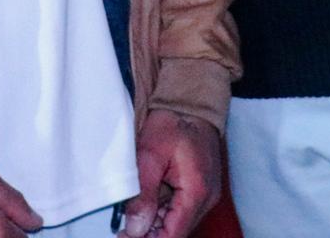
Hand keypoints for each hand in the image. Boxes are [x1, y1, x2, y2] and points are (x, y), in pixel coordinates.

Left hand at [124, 110, 222, 237]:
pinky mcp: (201, 190)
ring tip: (133, 208)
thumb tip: (135, 229)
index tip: (124, 236)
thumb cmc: (172, 123)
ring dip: (155, 220)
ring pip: (177, 222)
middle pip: (176, 232)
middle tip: (123, 226)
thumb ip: (142, 195)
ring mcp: (206, 195)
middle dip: (149, 232)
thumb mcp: (149, 155)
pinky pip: (180, 210)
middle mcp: (206, 199)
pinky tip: (147, 199)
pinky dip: (162, 209)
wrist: (191, 103)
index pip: (174, 236)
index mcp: (197, 192)